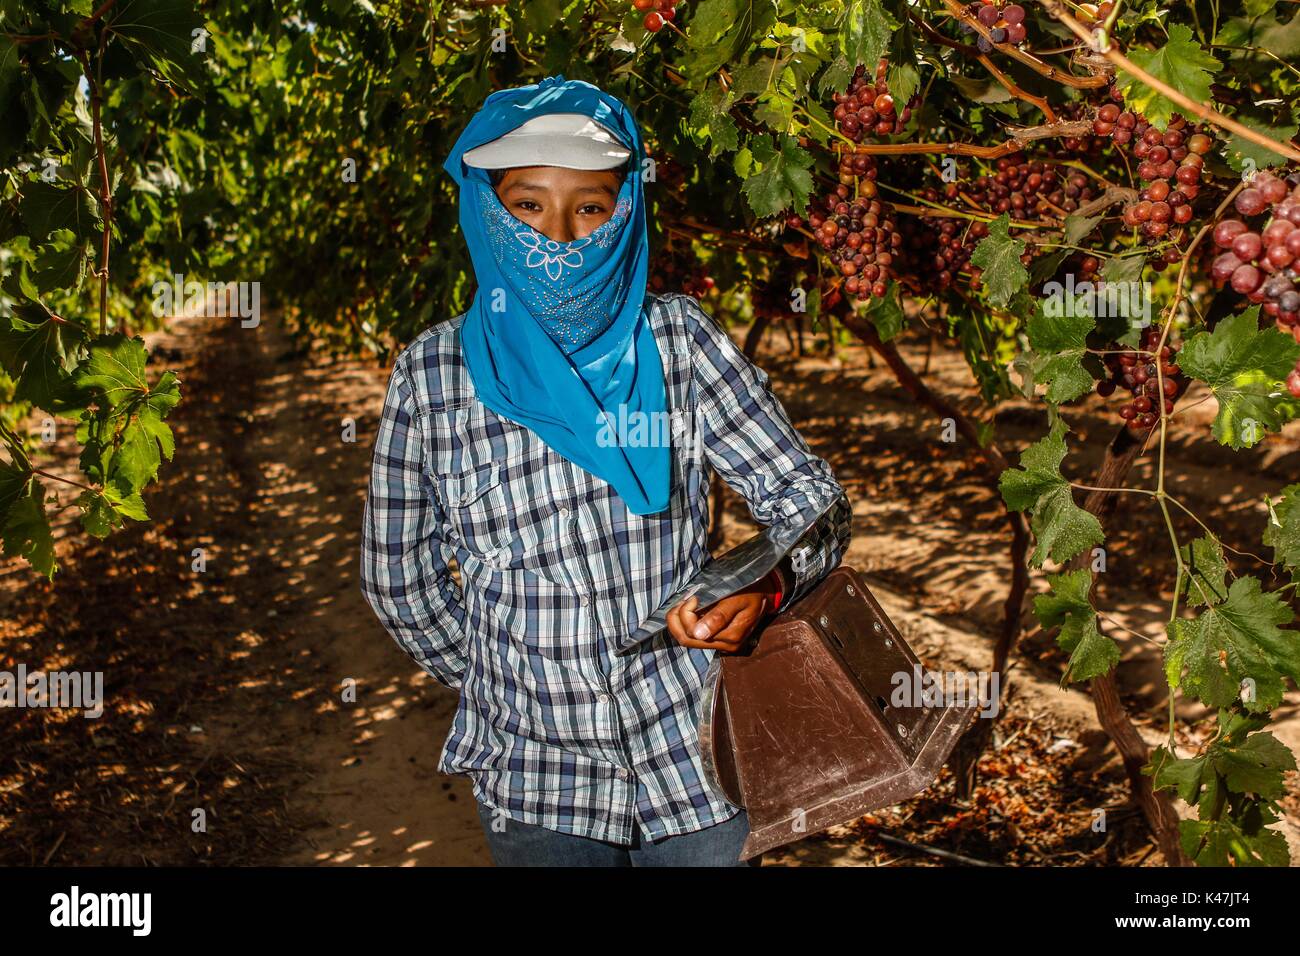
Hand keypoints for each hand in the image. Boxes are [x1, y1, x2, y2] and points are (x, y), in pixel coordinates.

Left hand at [666, 571, 781, 652]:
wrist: (765, 594)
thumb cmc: (751, 593)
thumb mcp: (737, 600)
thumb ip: (719, 616)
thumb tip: (698, 633)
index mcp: (730, 636)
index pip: (694, 633)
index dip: (686, 614)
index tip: (693, 597)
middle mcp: (725, 645)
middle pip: (687, 640)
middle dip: (677, 619)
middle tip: (684, 600)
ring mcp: (721, 645)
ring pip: (688, 640)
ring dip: (679, 622)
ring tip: (683, 604)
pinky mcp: (718, 640)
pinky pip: (695, 637)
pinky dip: (686, 624)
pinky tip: (689, 610)